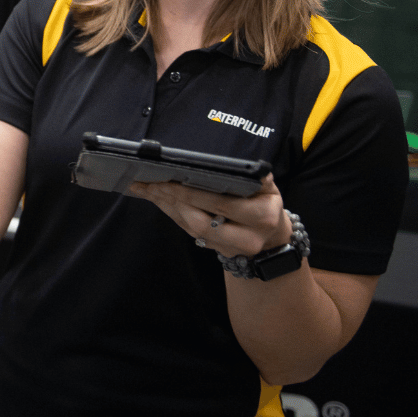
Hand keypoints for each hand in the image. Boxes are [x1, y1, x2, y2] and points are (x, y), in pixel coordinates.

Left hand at [129, 174, 289, 256]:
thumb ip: (257, 178)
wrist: (271, 236)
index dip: (193, 194)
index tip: (170, 180)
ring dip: (166, 207)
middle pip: (201, 222)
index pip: (222, 204)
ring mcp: (228, 247)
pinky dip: (170, 212)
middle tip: (150, 183)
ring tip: (146, 187)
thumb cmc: (266, 203)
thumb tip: (246, 167)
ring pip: (191, 228)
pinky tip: (156, 197)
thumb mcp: (268, 188)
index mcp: (262, 217)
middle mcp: (247, 237)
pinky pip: (187, 230)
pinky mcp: (213, 249)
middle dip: (173, 201)